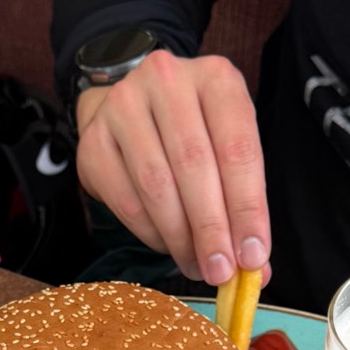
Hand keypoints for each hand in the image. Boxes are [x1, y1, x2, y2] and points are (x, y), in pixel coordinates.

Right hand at [75, 50, 270, 288]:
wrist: (136, 107)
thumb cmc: (195, 130)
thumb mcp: (228, 147)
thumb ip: (243, 201)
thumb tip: (256, 268)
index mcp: (216, 78)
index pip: (238, 148)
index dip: (248, 207)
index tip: (253, 256)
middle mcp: (168, 80)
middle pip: (194, 165)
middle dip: (212, 228)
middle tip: (221, 271)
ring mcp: (124, 105)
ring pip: (156, 184)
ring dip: (180, 236)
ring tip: (196, 265)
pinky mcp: (93, 139)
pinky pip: (125, 199)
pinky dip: (151, 233)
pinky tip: (168, 245)